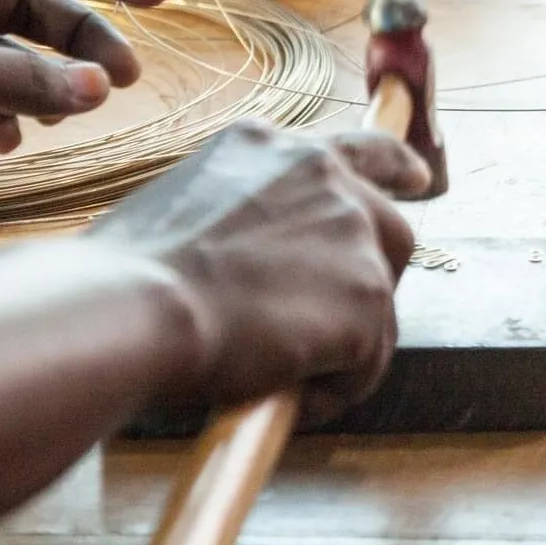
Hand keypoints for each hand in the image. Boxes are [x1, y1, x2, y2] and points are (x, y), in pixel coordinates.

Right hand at [101, 120, 432, 416]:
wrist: (129, 308)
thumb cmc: (123, 282)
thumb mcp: (181, 218)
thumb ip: (238, 227)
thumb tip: (251, 277)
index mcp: (268, 147)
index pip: (355, 148)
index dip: (395, 168)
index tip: (422, 179)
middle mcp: (323, 175)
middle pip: (388, 232)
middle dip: (370, 284)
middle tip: (332, 332)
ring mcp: (354, 233)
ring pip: (376, 307)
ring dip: (338, 349)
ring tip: (273, 376)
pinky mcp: (369, 295)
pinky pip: (366, 363)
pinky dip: (332, 391)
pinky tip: (282, 397)